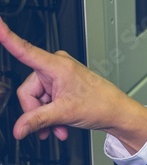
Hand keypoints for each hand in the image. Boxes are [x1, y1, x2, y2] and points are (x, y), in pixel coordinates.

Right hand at [0, 17, 146, 150]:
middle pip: (28, 91)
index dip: (6, 36)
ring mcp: (57, 76)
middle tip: (48, 127)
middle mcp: (55, 66)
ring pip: (36, 99)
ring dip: (44, 117)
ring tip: (58, 128)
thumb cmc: (100, 103)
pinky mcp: (60, 85)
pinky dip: (50, 115)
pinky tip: (59, 126)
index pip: (24, 49)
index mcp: (55, 65)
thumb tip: (18, 128)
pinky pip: (44, 101)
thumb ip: (37, 120)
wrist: (116, 112)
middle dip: (36, 112)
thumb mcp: (64, 114)